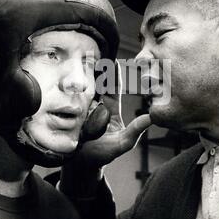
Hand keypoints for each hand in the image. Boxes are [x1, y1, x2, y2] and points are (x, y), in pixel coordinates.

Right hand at [60, 61, 151, 197]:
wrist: (81, 164)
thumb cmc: (104, 154)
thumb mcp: (123, 143)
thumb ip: (135, 131)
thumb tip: (151, 118)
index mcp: (111, 109)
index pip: (114, 88)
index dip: (115, 75)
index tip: (115, 61)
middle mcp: (97, 105)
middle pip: (97, 84)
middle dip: (98, 69)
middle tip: (96, 54)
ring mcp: (82, 108)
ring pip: (84, 88)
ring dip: (83, 75)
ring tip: (82, 60)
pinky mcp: (70, 113)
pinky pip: (71, 98)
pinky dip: (70, 87)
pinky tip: (67, 78)